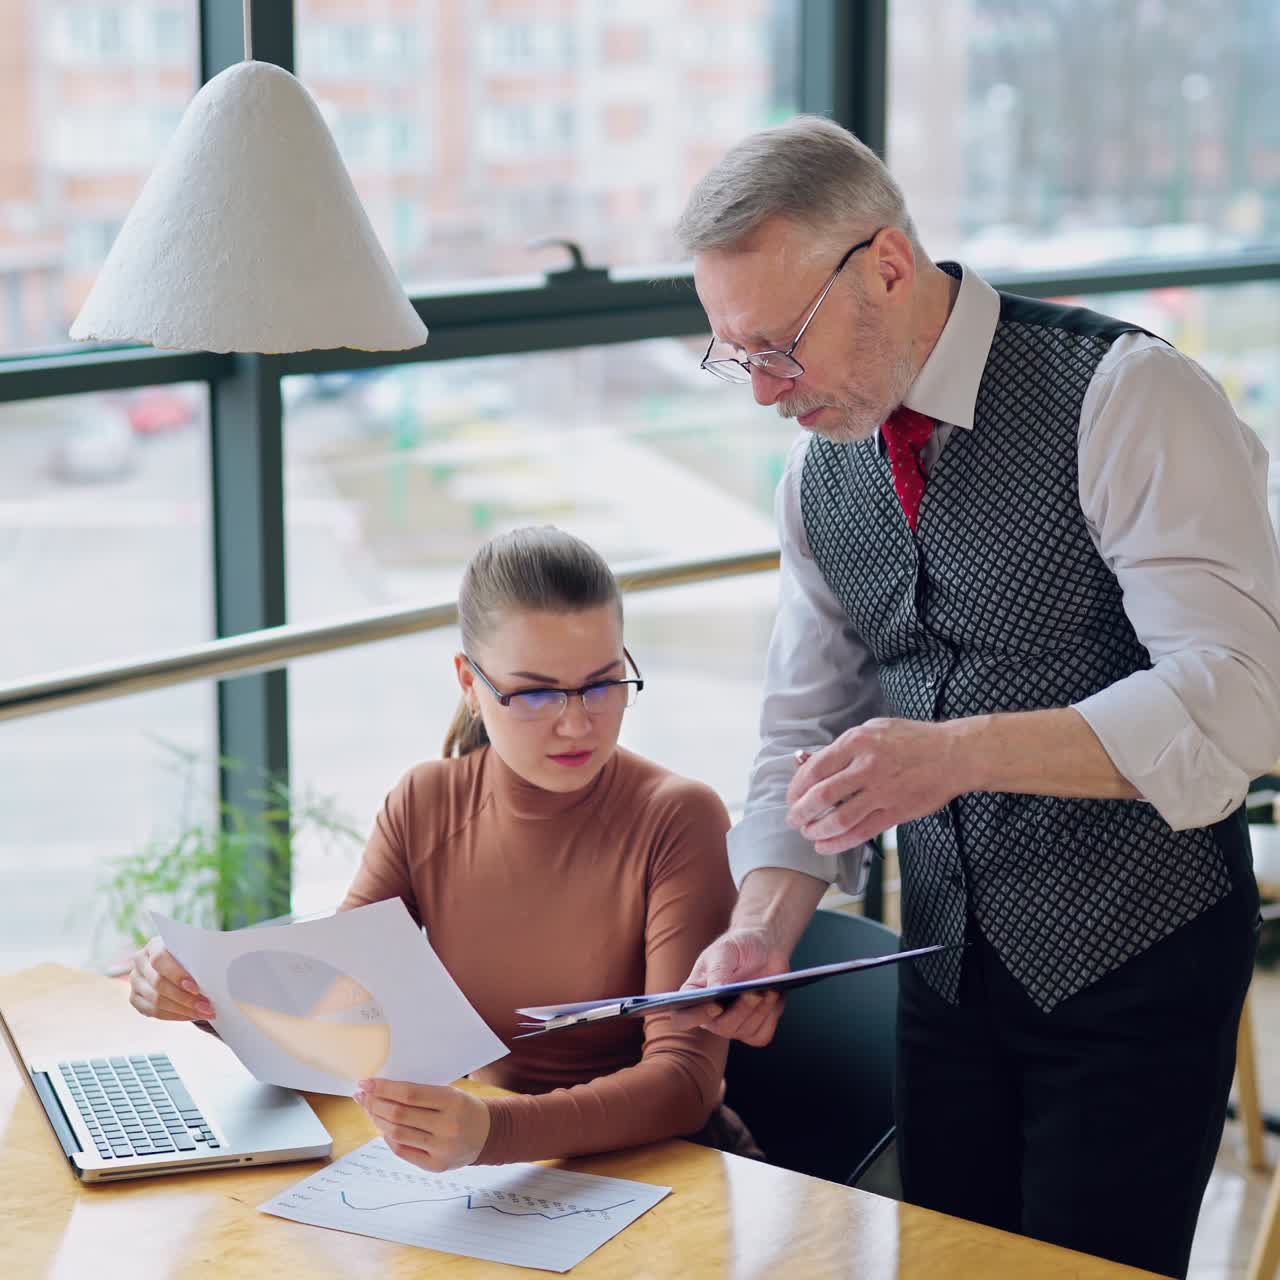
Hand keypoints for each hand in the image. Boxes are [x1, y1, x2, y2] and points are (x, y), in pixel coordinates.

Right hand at [128, 936, 214, 1021]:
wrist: (180, 961)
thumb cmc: (193, 953)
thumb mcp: (197, 948)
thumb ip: (202, 955)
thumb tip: (216, 971)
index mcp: (154, 944)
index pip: (160, 959)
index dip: (177, 974)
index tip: (197, 987)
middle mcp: (139, 962)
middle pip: (158, 983)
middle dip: (185, 998)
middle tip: (207, 1006)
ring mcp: (135, 981)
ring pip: (155, 1001)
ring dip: (183, 1009)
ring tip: (204, 1012)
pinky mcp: (135, 998)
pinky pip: (152, 1012)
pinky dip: (174, 1015)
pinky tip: (191, 1015)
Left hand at [355, 1079, 490, 1171]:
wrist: (488, 1134)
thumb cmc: (463, 1108)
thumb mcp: (450, 1092)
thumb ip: (420, 1093)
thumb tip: (382, 1090)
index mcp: (453, 1101)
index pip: (410, 1093)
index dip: (384, 1088)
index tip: (366, 1083)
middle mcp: (447, 1126)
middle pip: (399, 1115)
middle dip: (375, 1103)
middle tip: (362, 1095)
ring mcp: (441, 1148)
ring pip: (397, 1134)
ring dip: (378, 1119)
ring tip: (369, 1109)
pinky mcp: (435, 1165)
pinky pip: (402, 1150)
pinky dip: (388, 1137)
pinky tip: (383, 1127)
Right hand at [668, 926, 792, 1045]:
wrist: (763, 950)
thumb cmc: (737, 948)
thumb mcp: (724, 951)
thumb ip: (718, 970)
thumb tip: (716, 990)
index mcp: (693, 997)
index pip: (682, 1017)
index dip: (695, 1016)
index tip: (714, 1004)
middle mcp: (710, 1017)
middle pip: (720, 1027)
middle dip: (740, 1010)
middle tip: (753, 992)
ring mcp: (733, 1026)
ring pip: (744, 1030)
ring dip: (759, 1010)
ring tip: (768, 989)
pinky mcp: (755, 1031)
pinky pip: (762, 1032)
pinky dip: (770, 1015)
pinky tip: (774, 995)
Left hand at [787, 717, 966, 854]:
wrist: (953, 754)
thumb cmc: (913, 739)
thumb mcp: (874, 729)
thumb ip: (844, 746)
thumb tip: (812, 762)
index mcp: (857, 742)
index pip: (815, 768)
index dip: (797, 786)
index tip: (792, 796)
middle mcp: (866, 767)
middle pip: (821, 795)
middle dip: (800, 812)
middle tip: (793, 819)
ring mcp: (881, 791)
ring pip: (839, 818)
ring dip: (817, 830)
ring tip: (808, 833)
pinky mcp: (895, 812)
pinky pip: (861, 832)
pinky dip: (839, 842)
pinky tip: (826, 846)